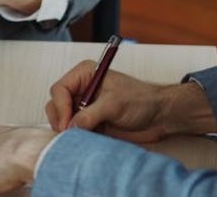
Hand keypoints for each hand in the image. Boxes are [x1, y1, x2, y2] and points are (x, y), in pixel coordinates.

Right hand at [45, 61, 215, 142]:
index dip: (60, 107)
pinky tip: (85, 142)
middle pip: (56, 105)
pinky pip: (75, 131)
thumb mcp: (114, 104)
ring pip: (63, 120)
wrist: (160, 116)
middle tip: (68, 134)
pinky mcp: (90, 123)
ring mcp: (85, 107)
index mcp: (85, 75)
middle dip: (60, 120)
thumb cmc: (142, 100)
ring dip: (68, 130)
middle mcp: (81, 90)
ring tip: (80, 137)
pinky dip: (76, 138)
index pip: (59, 90)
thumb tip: (71, 126)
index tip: (66, 124)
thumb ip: (90, 114)